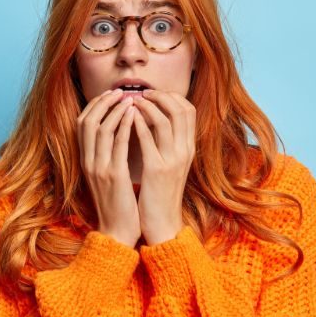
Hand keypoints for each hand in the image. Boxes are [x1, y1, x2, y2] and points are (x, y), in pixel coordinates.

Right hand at [76, 88, 140, 247]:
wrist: (117, 232)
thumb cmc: (117, 204)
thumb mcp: (107, 176)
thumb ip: (108, 155)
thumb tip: (117, 131)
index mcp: (85, 161)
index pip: (82, 124)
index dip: (95, 106)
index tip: (111, 95)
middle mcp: (88, 162)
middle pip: (87, 121)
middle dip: (103, 102)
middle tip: (120, 91)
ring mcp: (99, 169)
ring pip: (101, 129)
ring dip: (115, 110)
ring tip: (130, 98)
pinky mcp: (113, 176)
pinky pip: (117, 144)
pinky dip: (124, 126)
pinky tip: (135, 115)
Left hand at [131, 89, 196, 244]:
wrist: (162, 223)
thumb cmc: (161, 193)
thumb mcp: (171, 165)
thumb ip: (168, 143)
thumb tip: (156, 118)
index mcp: (188, 149)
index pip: (188, 110)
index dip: (171, 96)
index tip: (154, 94)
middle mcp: (184, 151)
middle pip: (180, 110)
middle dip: (160, 96)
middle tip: (141, 93)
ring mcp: (172, 160)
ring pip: (165, 120)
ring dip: (147, 106)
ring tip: (132, 101)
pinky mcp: (156, 170)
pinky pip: (147, 140)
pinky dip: (137, 125)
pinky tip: (127, 118)